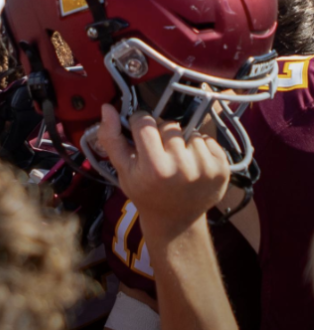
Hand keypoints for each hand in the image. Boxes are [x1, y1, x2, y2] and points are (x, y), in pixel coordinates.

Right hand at [92, 105, 228, 246]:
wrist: (176, 221)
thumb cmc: (145, 192)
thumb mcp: (122, 169)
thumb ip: (111, 138)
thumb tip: (108, 108)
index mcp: (155, 167)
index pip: (144, 121)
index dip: (139, 125)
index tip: (140, 136)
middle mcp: (183, 167)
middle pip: (168, 125)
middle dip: (161, 134)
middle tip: (159, 152)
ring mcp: (206, 168)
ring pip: (189, 131)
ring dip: (182, 141)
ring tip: (177, 159)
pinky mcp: (222, 169)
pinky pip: (208, 141)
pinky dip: (200, 147)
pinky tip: (193, 163)